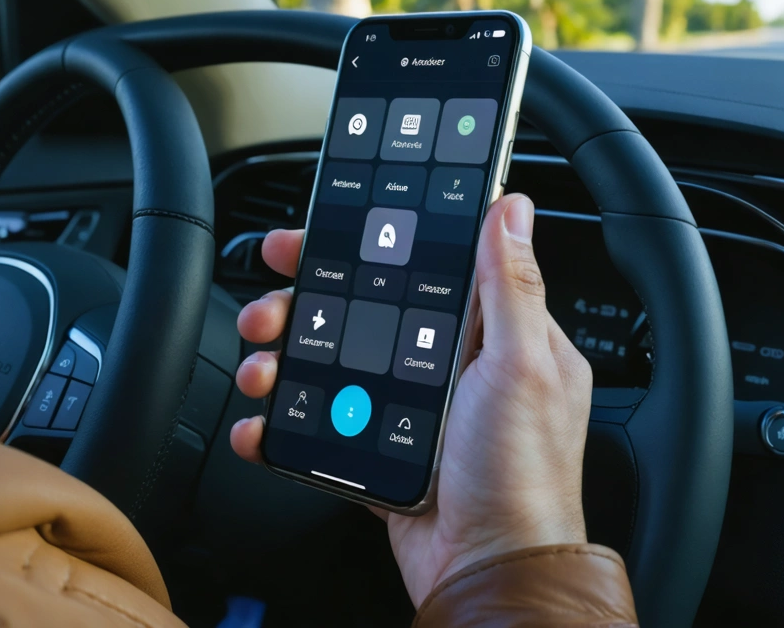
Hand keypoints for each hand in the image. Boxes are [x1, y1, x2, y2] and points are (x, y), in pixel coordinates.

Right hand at [230, 194, 592, 604]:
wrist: (488, 574)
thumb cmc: (522, 477)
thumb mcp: (521, 366)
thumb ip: (511, 286)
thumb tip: (511, 208)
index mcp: (496, 339)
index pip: (426, 268)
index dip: (371, 246)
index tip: (321, 233)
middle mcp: (454, 369)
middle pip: (366, 312)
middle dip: (307, 303)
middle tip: (270, 303)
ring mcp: (413, 412)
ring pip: (336, 365)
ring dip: (287, 359)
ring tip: (262, 366)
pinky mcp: (382, 452)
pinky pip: (325, 426)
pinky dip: (285, 424)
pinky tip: (261, 424)